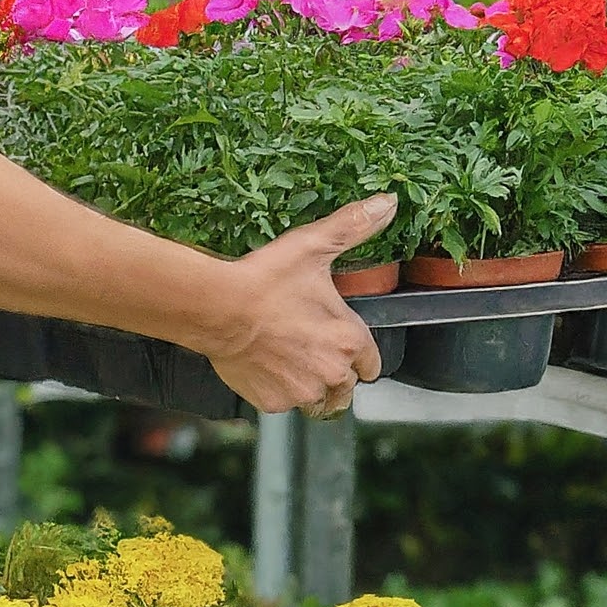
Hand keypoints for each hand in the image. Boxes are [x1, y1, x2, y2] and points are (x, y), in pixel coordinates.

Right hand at [203, 194, 397, 415]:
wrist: (218, 307)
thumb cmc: (266, 279)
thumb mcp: (314, 246)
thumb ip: (354, 227)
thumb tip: (388, 202)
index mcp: (350, 341)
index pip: (371, 366)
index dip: (357, 355)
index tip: (341, 345)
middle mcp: (332, 374)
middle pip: (345, 386)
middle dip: (332, 371)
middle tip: (308, 347)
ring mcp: (302, 392)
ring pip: (318, 400)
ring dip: (309, 385)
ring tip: (289, 360)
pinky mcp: (274, 403)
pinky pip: (284, 403)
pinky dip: (277, 390)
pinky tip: (266, 366)